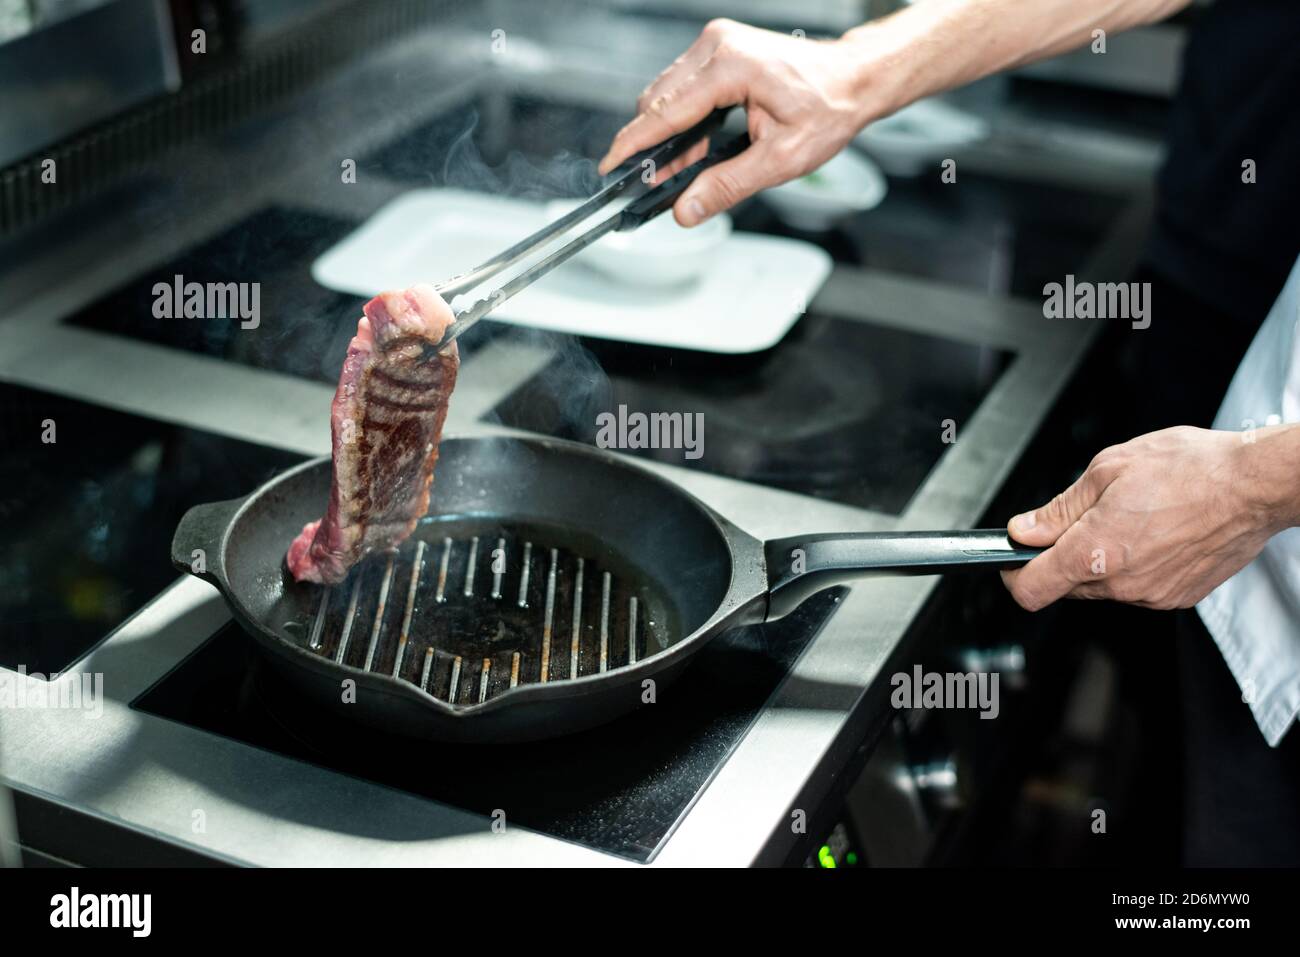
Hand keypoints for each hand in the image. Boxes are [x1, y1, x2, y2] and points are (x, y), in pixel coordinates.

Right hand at [597, 19, 886, 226]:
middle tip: (659, 183)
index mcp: (730, 67)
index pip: (665, 111)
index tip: (610, 167)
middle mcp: (717, 46)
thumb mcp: (781, 160)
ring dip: (668, 133)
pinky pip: (683, 86)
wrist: (854, 80)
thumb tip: (686, 210)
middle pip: (658, 101)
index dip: (633, 144)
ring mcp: (717, 43)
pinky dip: (683, 118)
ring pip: (667, 94)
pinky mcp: (720, 48)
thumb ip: (727, 186)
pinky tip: (695, 145)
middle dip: (653, 146)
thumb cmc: (828, 110)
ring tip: (682, 169)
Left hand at [1001, 426, 1298, 610]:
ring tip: (1128, 518)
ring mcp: (1152, 595)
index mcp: (1095, 552)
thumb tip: (1023, 530)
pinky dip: (1132, 565)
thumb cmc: (1189, 469)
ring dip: (1098, 560)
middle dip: (1060, 558)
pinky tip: (1152, 533)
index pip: (1031, 589)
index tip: (1012, 558)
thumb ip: (1058, 509)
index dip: (1013, 573)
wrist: (1254, 485)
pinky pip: (1135, 588)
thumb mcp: (1106, 470)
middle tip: (1081, 519)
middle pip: (1064, 586)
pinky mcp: (1176, 597)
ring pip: (1100, 587)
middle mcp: (1122, 584)